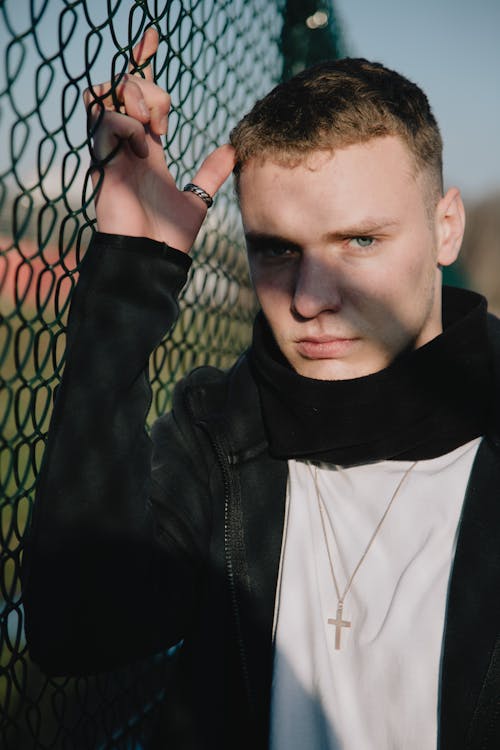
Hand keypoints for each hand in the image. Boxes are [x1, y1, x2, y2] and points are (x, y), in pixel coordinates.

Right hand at [83, 28, 235, 251]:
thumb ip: (211, 174)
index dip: (143, 63)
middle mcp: (127, 145)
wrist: (154, 259)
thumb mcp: (198, 199)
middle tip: (164, 118)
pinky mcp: (103, 162)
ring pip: (105, 95)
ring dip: (133, 98)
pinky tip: (143, 146)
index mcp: (147, 149)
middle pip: (122, 86)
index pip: (140, 96)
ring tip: (152, 125)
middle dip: (146, 86)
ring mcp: (112, 152)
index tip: (152, 38)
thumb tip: (232, 151)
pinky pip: (105, 121)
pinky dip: (127, 124)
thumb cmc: (170, 237)